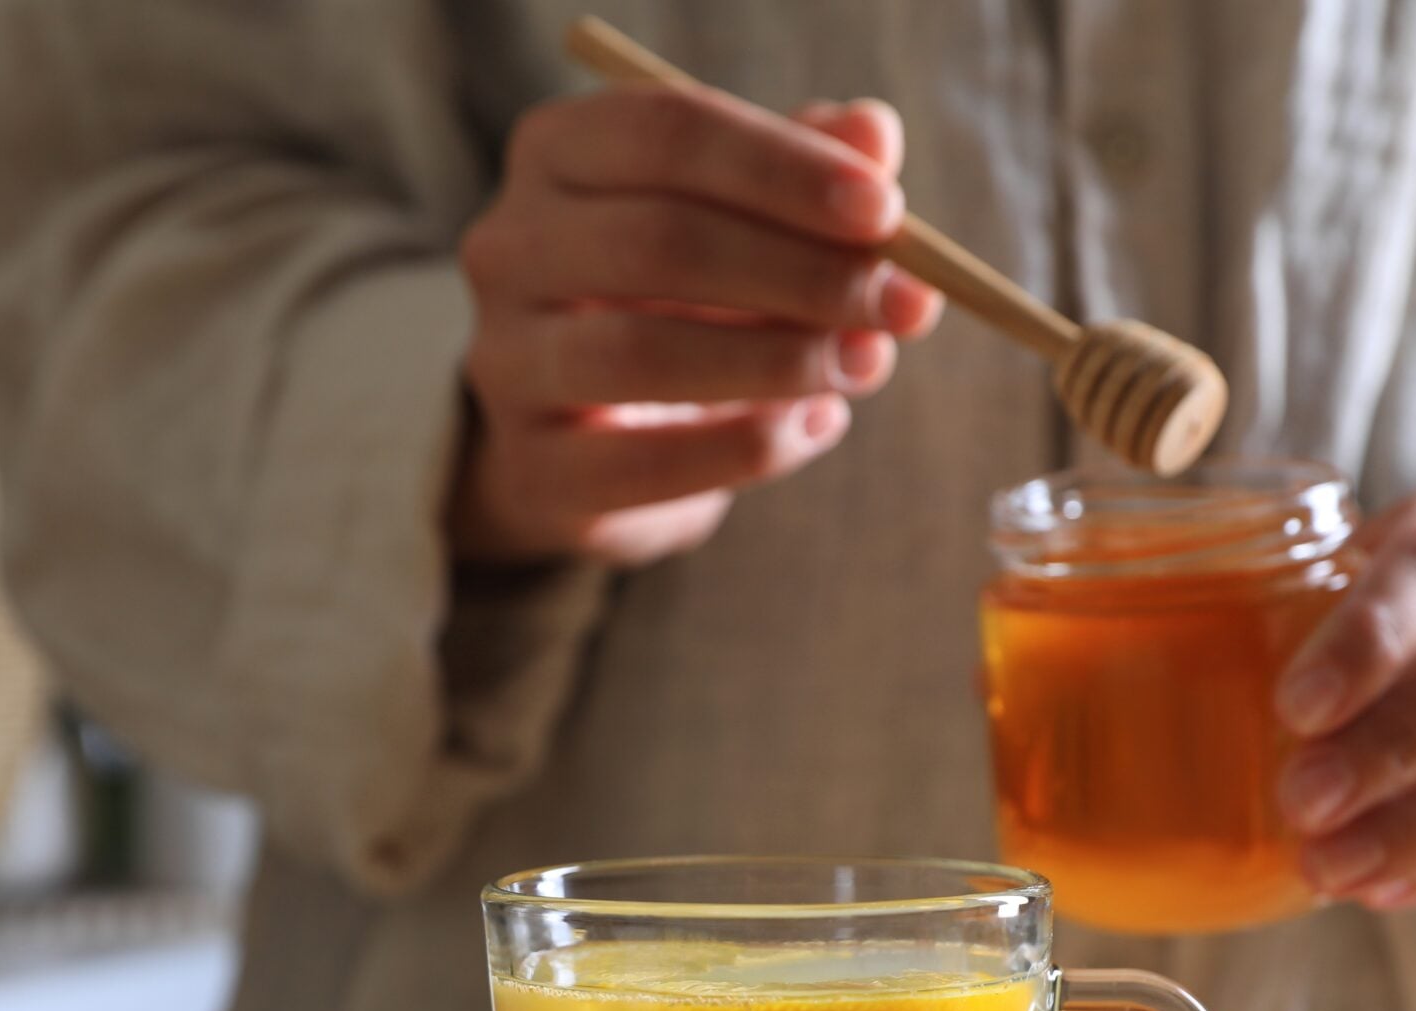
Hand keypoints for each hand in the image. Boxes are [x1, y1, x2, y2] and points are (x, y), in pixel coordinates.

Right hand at [449, 85, 941, 566]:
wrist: (591, 439)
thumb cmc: (684, 300)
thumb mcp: (746, 221)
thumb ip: (809, 172)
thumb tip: (873, 134)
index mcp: (559, 155)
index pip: (666, 133)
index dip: (785, 169)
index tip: (887, 212)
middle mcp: (508, 248)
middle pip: (658, 240)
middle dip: (803, 273)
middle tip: (906, 304)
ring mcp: (508, 362)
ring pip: (641, 352)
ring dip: (780, 361)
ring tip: (867, 365)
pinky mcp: (536, 471)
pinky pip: (647, 465)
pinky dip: (750, 446)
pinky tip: (816, 424)